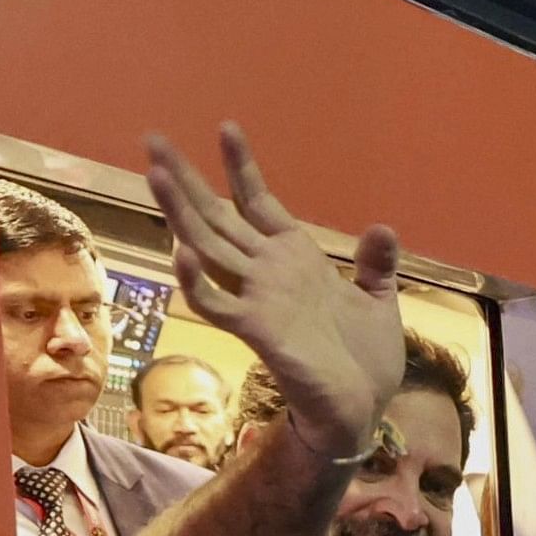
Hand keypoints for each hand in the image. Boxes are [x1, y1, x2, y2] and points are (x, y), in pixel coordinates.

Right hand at [145, 125, 404, 458]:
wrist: (363, 407)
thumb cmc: (363, 360)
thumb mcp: (378, 302)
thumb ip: (376, 265)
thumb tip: (382, 227)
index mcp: (295, 258)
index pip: (259, 203)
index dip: (242, 168)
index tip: (227, 127)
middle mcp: (267, 272)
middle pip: (217, 217)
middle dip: (187, 179)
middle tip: (153, 139)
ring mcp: (257, 299)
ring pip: (207, 248)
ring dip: (180, 214)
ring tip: (156, 176)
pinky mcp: (257, 330)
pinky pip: (217, 304)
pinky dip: (197, 282)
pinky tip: (181, 253)